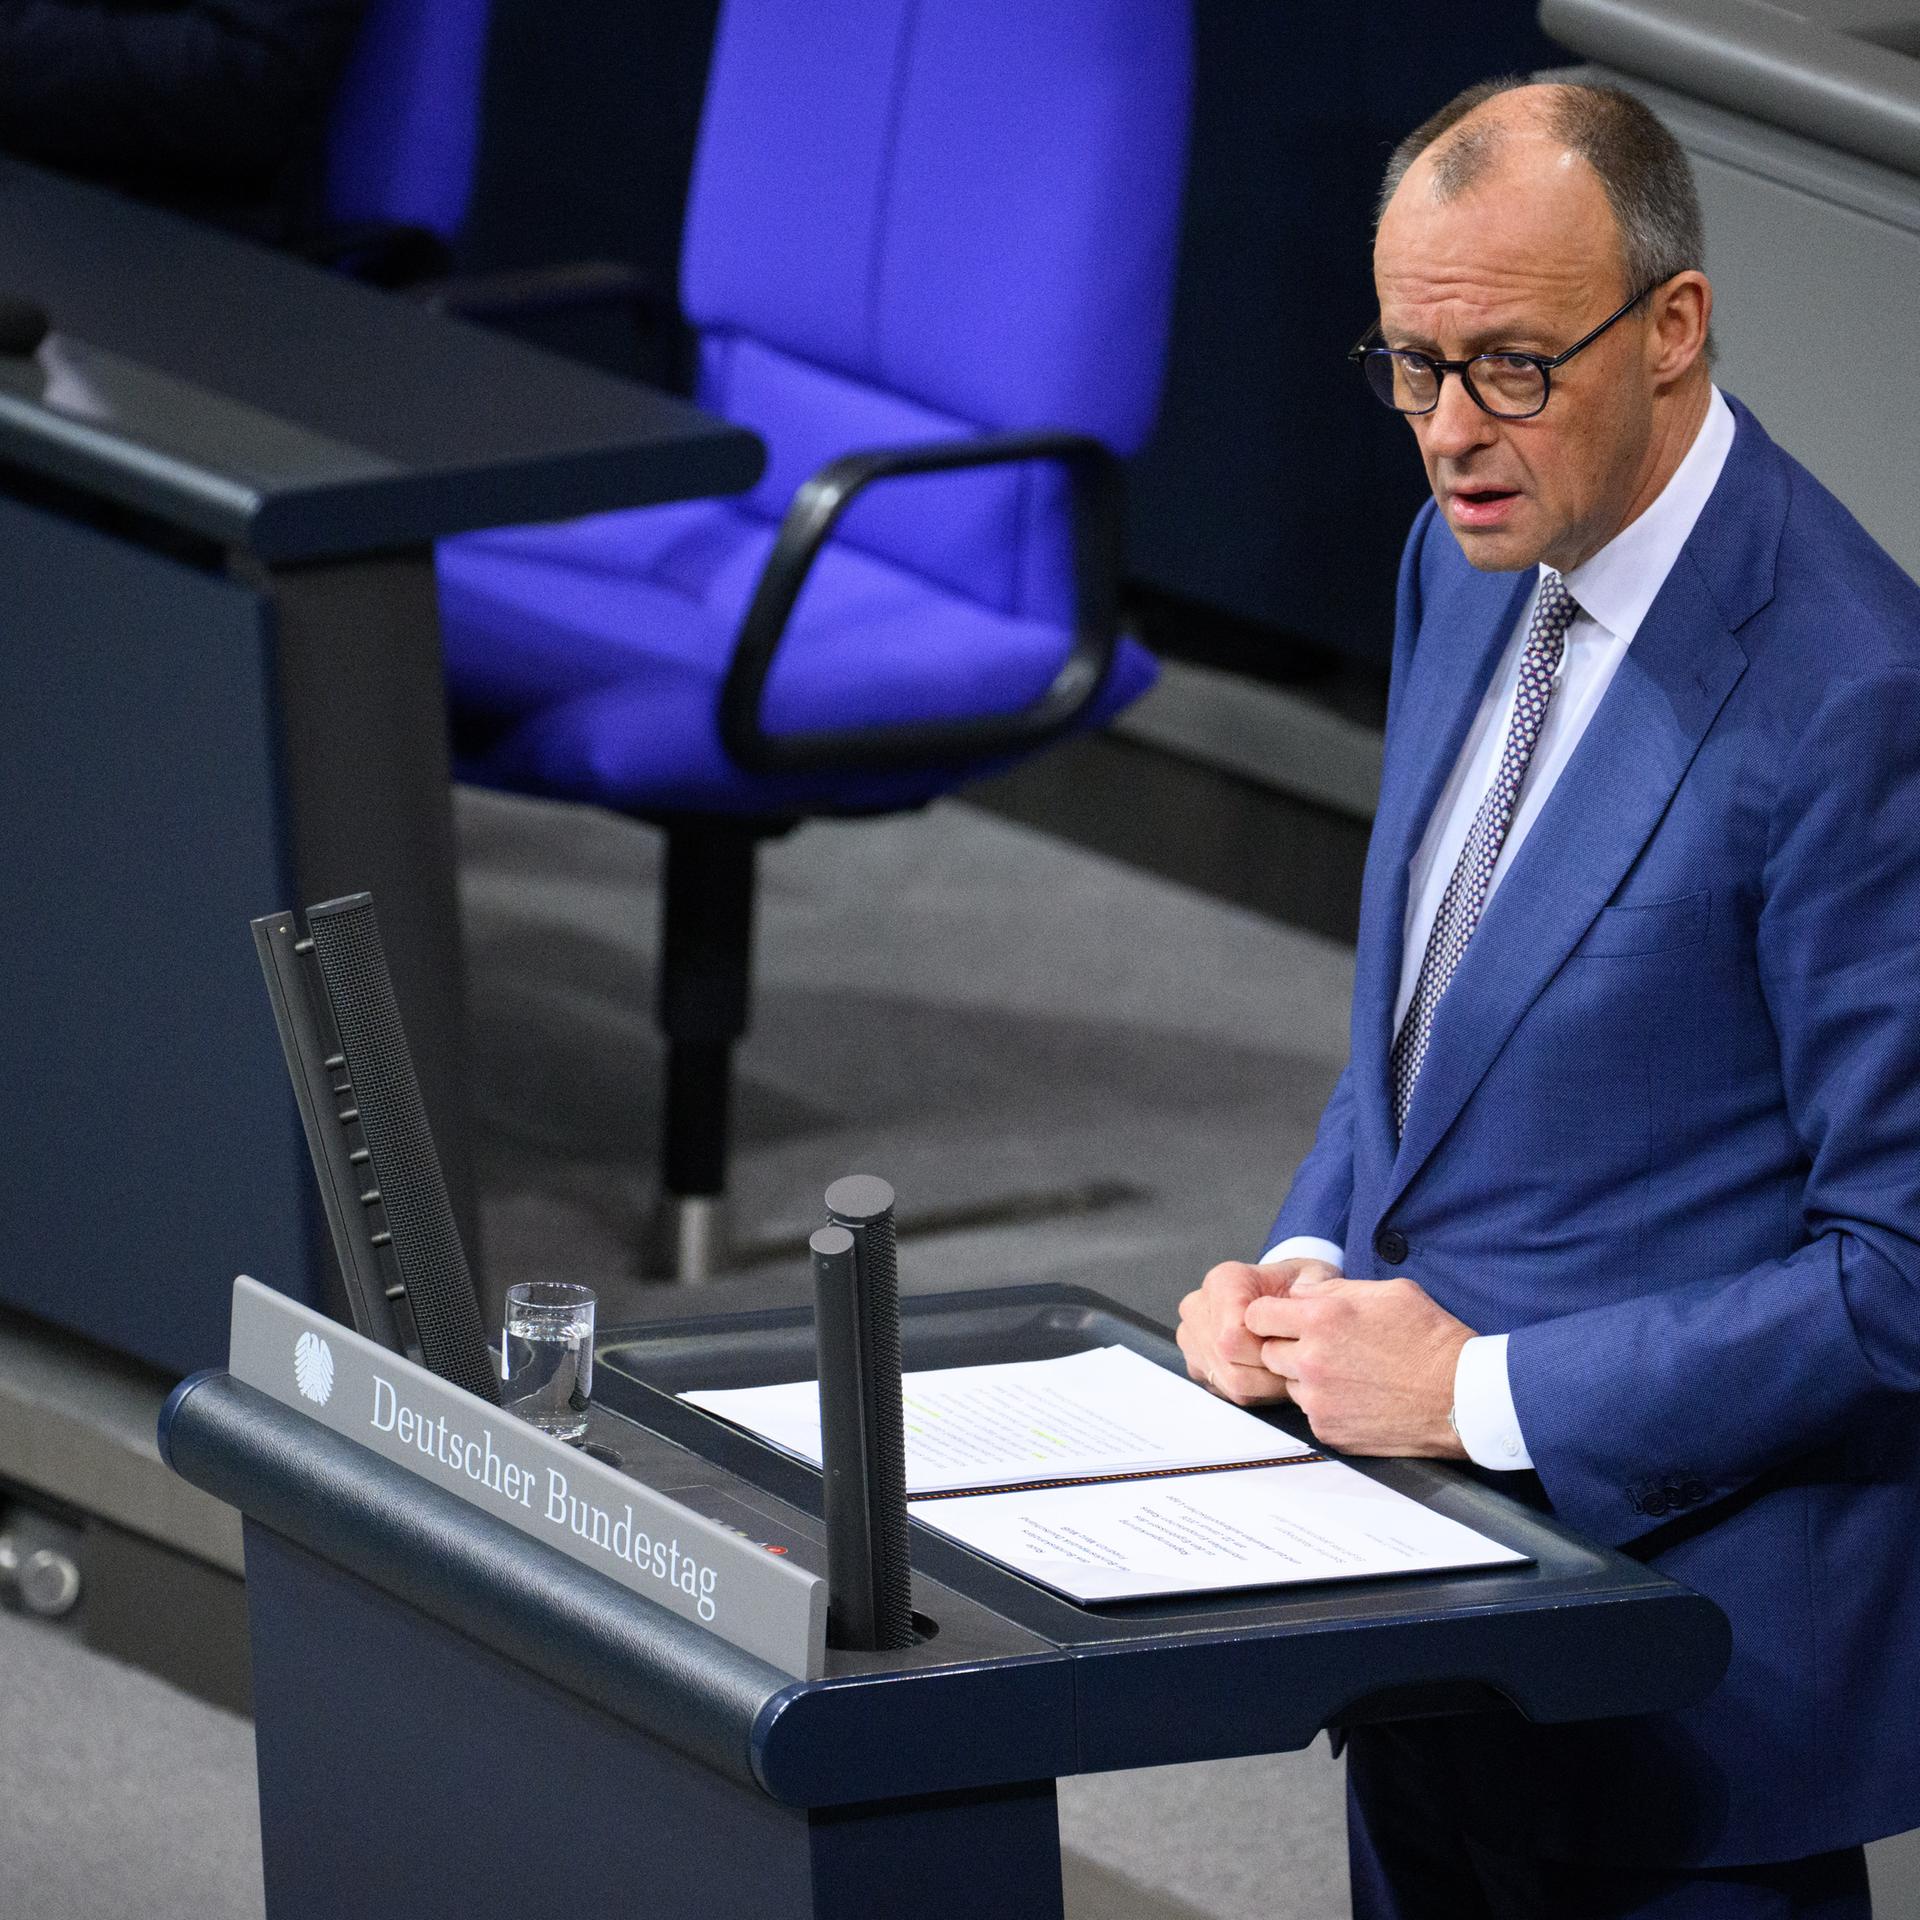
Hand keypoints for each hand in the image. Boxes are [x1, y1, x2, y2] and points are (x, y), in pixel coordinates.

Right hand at [1177, 1257, 1338, 1405]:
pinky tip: (1269, 1375)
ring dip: (1263, 1385)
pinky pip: (1225, 1391)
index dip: (1268, 1351)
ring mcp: (1192, 1335)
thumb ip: (1316, 1288)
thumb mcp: (1315, 1279)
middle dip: (1268, 1370)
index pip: (1233, 1336)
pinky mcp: (1195, 1360)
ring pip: (1227, 1381)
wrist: (1283, 1295)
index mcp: (1224, 1281)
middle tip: (1296, 1365)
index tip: (1293, 1347)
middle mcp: (1199, 1305)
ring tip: (1285, 1370)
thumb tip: (1308, 1300)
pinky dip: (1254, 1391)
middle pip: (1228, 1360)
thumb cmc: (1298, 1288)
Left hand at [1244, 1273, 1472, 1456]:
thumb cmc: (1430, 1338)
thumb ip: (1333, 1288)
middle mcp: (1312, 1360)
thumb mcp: (1387, 1291)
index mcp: (1321, 1319)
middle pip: (1268, 1352)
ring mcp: (1318, 1400)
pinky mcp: (1329, 1430)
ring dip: (1306, 1377)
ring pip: (1289, 1383)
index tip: (1282, 1319)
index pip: (1257, 1315)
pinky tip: (1357, 1395)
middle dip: (1286, 1346)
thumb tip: (1300, 1291)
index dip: (1269, 1316)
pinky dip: (1326, 1404)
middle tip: (1321, 1346)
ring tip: (1348, 1372)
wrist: (1461, 1395)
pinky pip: (1310, 1412)